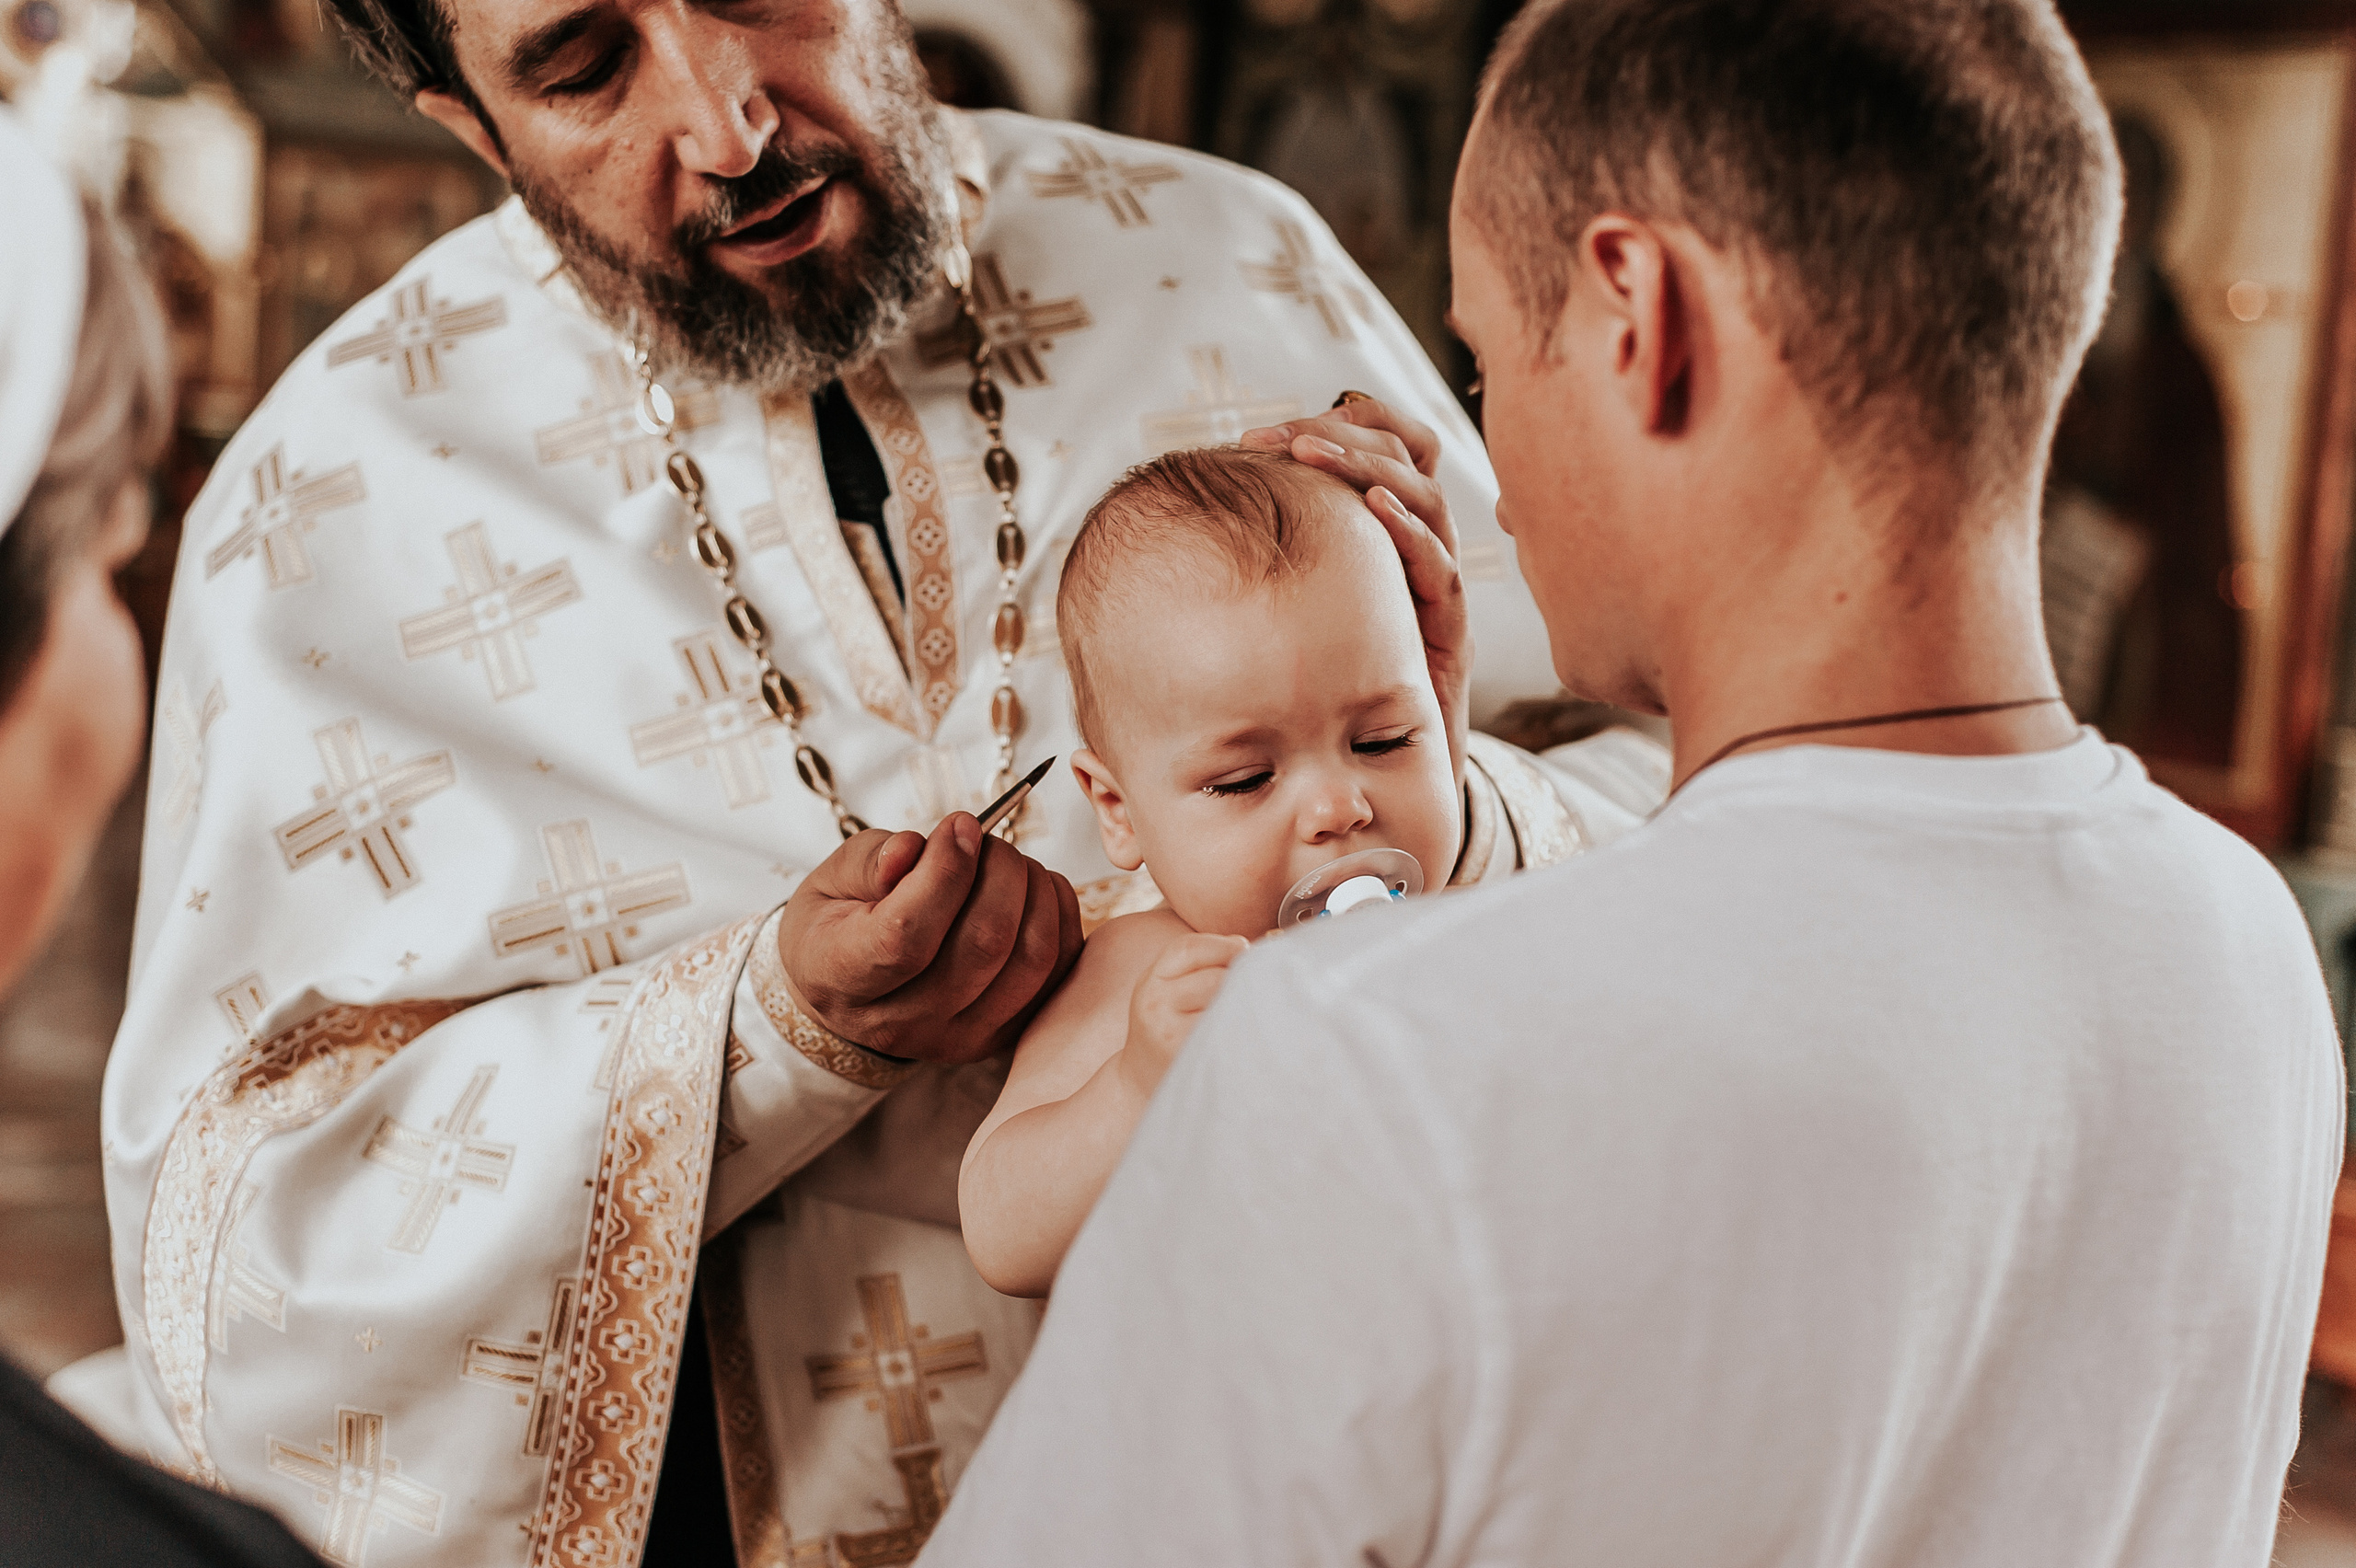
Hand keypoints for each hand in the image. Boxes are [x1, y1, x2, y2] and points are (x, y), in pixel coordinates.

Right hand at [776, 814, 1083, 1063]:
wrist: (850, 990)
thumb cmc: (840, 924)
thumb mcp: (831, 880)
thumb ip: (871, 861)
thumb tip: (913, 849)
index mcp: (842, 979)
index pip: (905, 937)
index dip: (945, 873)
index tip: (961, 823)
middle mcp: (902, 1022)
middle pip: (982, 947)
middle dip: (1000, 871)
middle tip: (985, 839)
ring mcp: (959, 1038)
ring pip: (1030, 960)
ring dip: (1035, 892)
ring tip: (1009, 863)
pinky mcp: (1003, 1035)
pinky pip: (1057, 973)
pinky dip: (1059, 918)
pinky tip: (1034, 890)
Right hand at [1118, 933, 1249, 1099]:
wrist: (1139, 1078)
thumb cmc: (1168, 1025)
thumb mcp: (1168, 988)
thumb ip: (1199, 964)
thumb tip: (1246, 949)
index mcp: (1151, 980)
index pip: (1189, 948)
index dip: (1223, 945)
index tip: (1245, 949)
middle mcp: (1155, 1003)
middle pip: (1215, 978)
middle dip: (1239, 979)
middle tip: (1254, 988)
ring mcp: (1169, 1032)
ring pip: (1223, 1005)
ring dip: (1244, 1005)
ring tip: (1249, 1012)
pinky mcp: (1185, 1055)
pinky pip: (1225, 1032)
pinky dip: (1240, 1029)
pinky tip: (1241, 1032)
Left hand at [1243, 397, 1471, 783]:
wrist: (1376, 799)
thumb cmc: (1311, 724)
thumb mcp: (1266, 646)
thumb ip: (1236, 601)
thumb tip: (1164, 553)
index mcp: (1373, 550)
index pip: (1374, 457)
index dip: (1330, 429)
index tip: (1257, 438)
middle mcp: (1410, 565)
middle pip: (1403, 464)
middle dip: (1342, 435)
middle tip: (1278, 440)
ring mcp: (1432, 602)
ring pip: (1426, 504)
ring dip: (1369, 467)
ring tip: (1312, 455)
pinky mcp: (1450, 645)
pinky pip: (1442, 574)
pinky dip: (1411, 532)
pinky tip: (1373, 508)